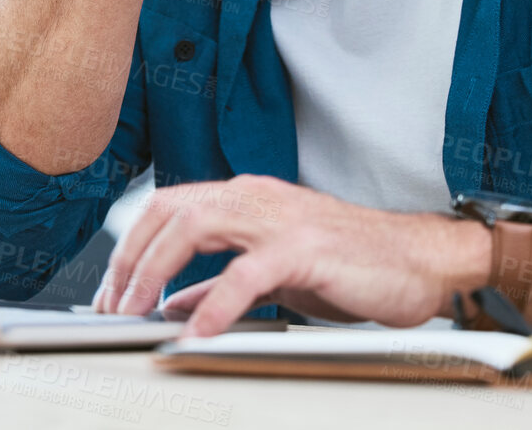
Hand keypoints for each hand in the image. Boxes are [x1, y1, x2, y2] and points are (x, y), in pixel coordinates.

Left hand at [91, 175, 485, 336]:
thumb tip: (171, 304)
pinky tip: (199, 333)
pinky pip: (247, 272)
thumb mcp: (272, 271)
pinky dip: (215, 302)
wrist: (420, 261)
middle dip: (130, 259)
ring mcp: (280, 218)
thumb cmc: (351, 265)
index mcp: (246, 197)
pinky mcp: (306, 248)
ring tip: (136, 314)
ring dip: (155, 271)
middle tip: (112, 307)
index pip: (168, 207)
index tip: (111, 292)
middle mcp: (257, 196)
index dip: (130, 247)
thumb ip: (219, 280)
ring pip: (196, 226)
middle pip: (170, 210)